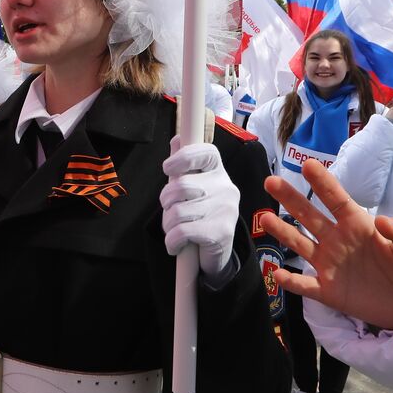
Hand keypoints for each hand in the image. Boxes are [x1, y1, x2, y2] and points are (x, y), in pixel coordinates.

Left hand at [160, 139, 238, 275]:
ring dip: (168, 225)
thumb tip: (177, 139)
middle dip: (166, 202)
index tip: (168, 169)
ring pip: (178, 211)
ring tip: (174, 230)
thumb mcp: (193, 187)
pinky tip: (176, 245)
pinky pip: (182, 232)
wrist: (218, 253)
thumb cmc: (200, 215)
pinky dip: (172, 241)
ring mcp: (226, 209)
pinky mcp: (221, 231)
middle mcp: (226, 187)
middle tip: (170, 212)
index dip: (182, 157)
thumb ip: (184, 164)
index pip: (205, 152)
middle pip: (181, 185)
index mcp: (218, 171)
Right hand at [263, 158, 392, 330]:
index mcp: (358, 226)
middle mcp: (338, 241)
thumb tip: (382, 220)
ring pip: (300, 245)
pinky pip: (305, 285)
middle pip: (309, 216)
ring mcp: (331, 266)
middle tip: (271, 181)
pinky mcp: (329, 291)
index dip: (323, 183)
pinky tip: (277, 274)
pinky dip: (291, 281)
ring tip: (264, 218)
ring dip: (283, 232)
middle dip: (290, 199)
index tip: (308, 164)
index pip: (337, 200)